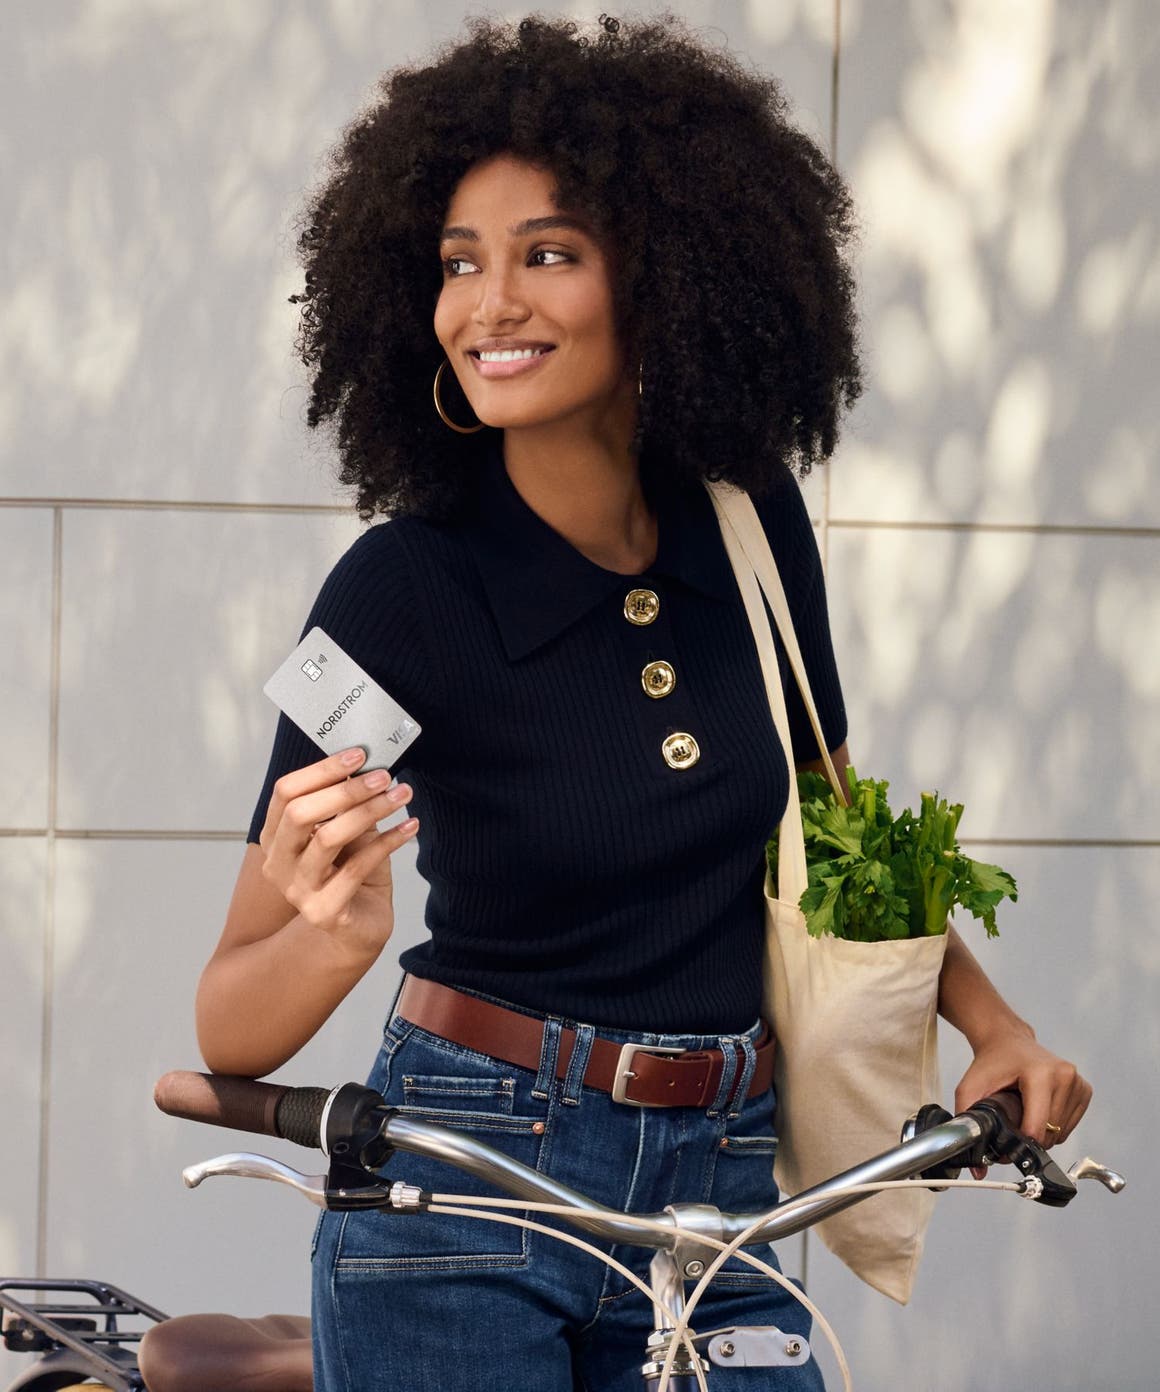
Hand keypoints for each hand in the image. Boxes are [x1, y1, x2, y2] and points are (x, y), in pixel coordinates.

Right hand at [258, 747, 418, 959]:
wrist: (357, 930)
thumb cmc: (351, 875)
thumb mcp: (348, 832)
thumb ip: (347, 805)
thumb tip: (367, 764)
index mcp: (276, 838)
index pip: (286, 793)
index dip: (321, 770)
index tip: (358, 755)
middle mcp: (278, 864)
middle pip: (300, 814)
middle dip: (346, 790)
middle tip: (384, 776)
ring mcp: (298, 891)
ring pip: (329, 838)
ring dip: (370, 810)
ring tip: (402, 795)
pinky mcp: (325, 912)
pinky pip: (357, 868)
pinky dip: (387, 842)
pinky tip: (409, 827)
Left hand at [954, 1024, 1091, 1167]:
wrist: (1008, 1042)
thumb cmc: (991, 1064)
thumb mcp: (970, 1089)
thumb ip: (969, 1124)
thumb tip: (978, 1171)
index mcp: (1040, 1073)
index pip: (1038, 1126)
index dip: (1021, 1143)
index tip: (1006, 1141)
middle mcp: (1065, 1075)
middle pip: (1050, 1133)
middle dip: (1030, 1139)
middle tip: (1013, 1124)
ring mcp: (1078, 1082)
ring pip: (1062, 1133)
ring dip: (1043, 1133)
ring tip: (1025, 1112)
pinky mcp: (1085, 1089)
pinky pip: (1071, 1126)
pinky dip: (1055, 1127)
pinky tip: (1040, 1110)